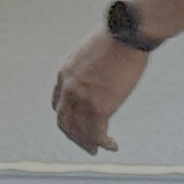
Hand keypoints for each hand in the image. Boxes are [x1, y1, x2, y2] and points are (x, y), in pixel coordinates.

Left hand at [50, 26, 145, 153]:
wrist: (126, 33)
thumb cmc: (115, 38)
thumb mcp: (90, 51)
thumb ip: (87, 67)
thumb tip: (99, 71)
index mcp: (64, 74)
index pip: (58, 104)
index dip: (67, 118)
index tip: (77, 126)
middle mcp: (69, 89)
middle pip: (64, 122)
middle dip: (74, 137)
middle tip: (86, 146)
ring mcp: (83, 98)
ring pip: (80, 131)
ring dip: (89, 144)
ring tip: (98, 150)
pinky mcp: (100, 106)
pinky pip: (97, 133)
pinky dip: (103, 143)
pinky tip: (112, 146)